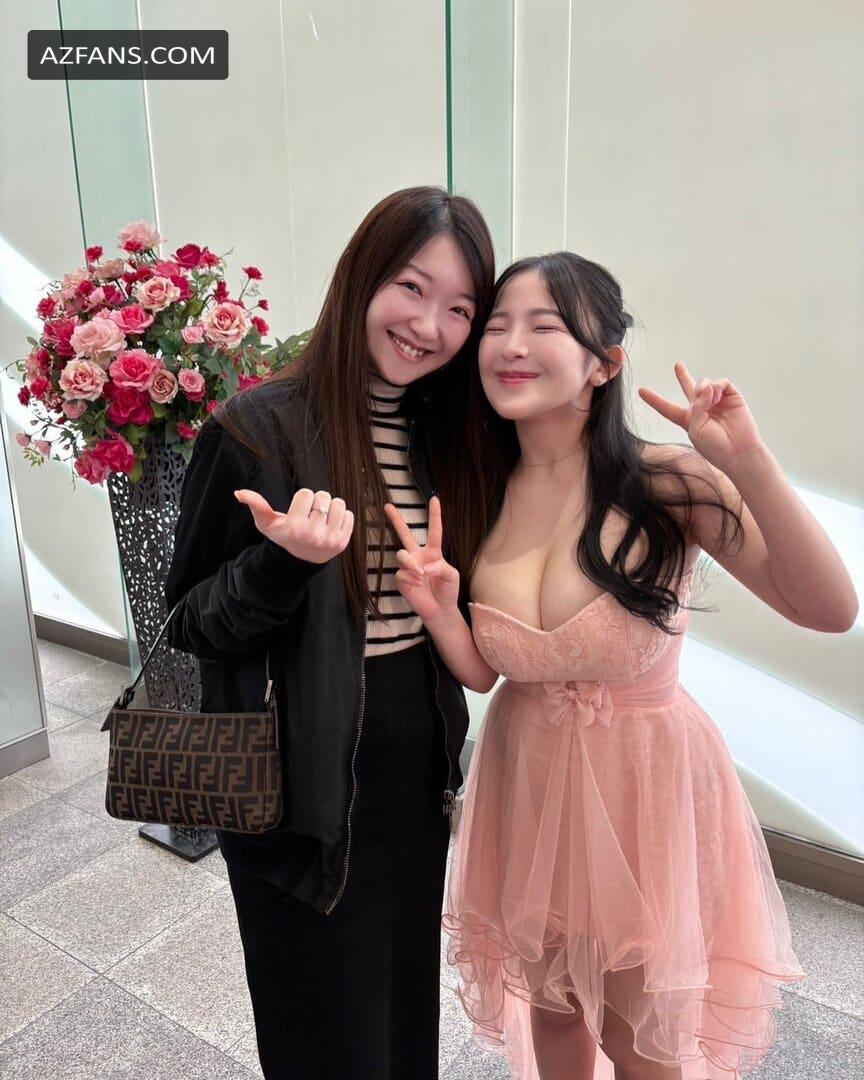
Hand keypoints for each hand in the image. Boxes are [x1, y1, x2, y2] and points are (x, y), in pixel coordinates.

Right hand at [234, 487, 353, 563]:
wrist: (301, 559)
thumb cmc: (284, 536)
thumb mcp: (267, 523)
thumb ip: (255, 505)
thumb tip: (239, 492)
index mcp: (294, 527)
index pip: (306, 493)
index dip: (302, 498)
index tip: (299, 509)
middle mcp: (313, 534)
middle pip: (323, 496)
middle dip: (317, 501)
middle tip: (311, 514)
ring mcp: (330, 539)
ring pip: (338, 503)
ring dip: (331, 507)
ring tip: (322, 517)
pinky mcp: (342, 542)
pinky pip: (349, 515)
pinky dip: (341, 516)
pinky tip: (330, 525)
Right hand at [383, 495, 459, 623]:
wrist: (440, 609)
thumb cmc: (448, 590)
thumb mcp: (452, 576)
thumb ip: (440, 567)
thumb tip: (423, 566)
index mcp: (434, 552)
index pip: (434, 530)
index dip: (434, 515)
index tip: (435, 499)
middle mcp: (419, 556)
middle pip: (404, 534)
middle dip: (395, 520)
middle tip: (387, 506)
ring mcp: (409, 566)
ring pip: (401, 554)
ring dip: (411, 564)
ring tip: (420, 575)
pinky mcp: (401, 578)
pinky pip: (401, 572)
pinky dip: (410, 577)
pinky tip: (417, 584)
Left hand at [637, 361, 764, 472]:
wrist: (738, 452)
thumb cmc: (714, 446)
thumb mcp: (694, 428)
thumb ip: (696, 407)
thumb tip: (708, 388)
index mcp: (688, 420)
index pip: (667, 408)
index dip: (654, 400)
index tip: (640, 391)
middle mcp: (702, 409)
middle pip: (689, 389)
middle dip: (683, 376)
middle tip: (677, 365)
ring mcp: (717, 402)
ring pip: (704, 383)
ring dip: (702, 387)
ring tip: (708, 398)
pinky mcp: (732, 397)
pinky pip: (720, 383)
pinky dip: (716, 386)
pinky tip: (716, 396)